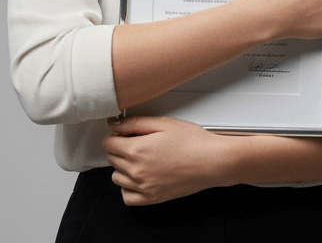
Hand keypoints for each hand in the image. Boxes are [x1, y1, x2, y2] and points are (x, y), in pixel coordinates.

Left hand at [102, 116, 231, 205]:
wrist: (212, 161)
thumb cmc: (193, 141)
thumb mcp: (165, 123)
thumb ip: (136, 122)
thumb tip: (114, 124)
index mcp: (137, 149)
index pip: (108, 143)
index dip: (116, 135)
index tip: (125, 133)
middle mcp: (136, 170)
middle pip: (111, 159)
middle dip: (121, 148)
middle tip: (140, 142)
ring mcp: (142, 186)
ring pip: (117, 177)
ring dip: (123, 167)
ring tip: (143, 158)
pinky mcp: (151, 198)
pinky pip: (126, 196)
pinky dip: (128, 187)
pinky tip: (141, 176)